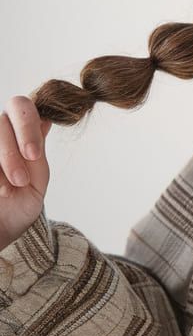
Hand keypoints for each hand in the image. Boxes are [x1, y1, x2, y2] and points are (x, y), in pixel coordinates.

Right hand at [0, 96, 51, 251]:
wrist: (1, 229)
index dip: (27, 126)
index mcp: (19, 130)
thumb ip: (37, 150)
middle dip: (11, 151)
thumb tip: (46, 119)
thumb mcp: (36, 178)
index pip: (21, 106)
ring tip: (9, 189)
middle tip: (20, 180)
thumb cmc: (20, 202)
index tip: (33, 155)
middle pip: (0, 122)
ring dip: (3, 159)